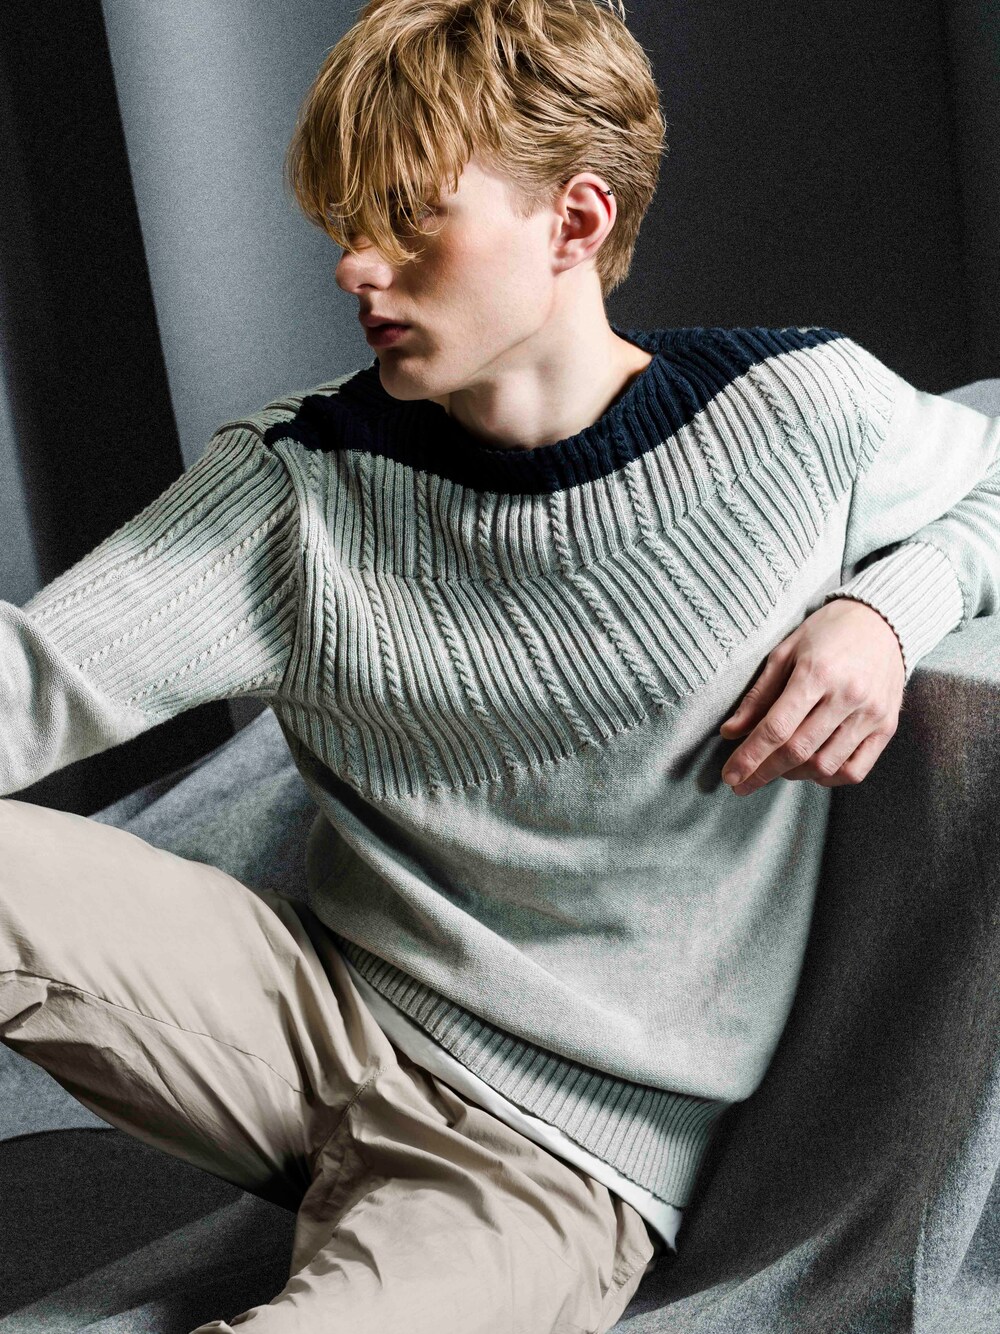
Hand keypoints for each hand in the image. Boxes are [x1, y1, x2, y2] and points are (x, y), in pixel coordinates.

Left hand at [718, 597, 905, 795]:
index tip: (730, 776)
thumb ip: (759, 696)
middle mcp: (847, 696)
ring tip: (777, 767)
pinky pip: (855, 770)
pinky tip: (811, 768)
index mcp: (817, 673)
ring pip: (825, 765)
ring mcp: (871, 714)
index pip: (776, 728)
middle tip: (741, 784)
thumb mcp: (785, 653)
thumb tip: (731, 732)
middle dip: (763, 773)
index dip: (749, 757)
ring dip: (794, 775)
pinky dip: (828, 777)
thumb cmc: (826, 634)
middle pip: (798, 752)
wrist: (883, 621)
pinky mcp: (887, 727)